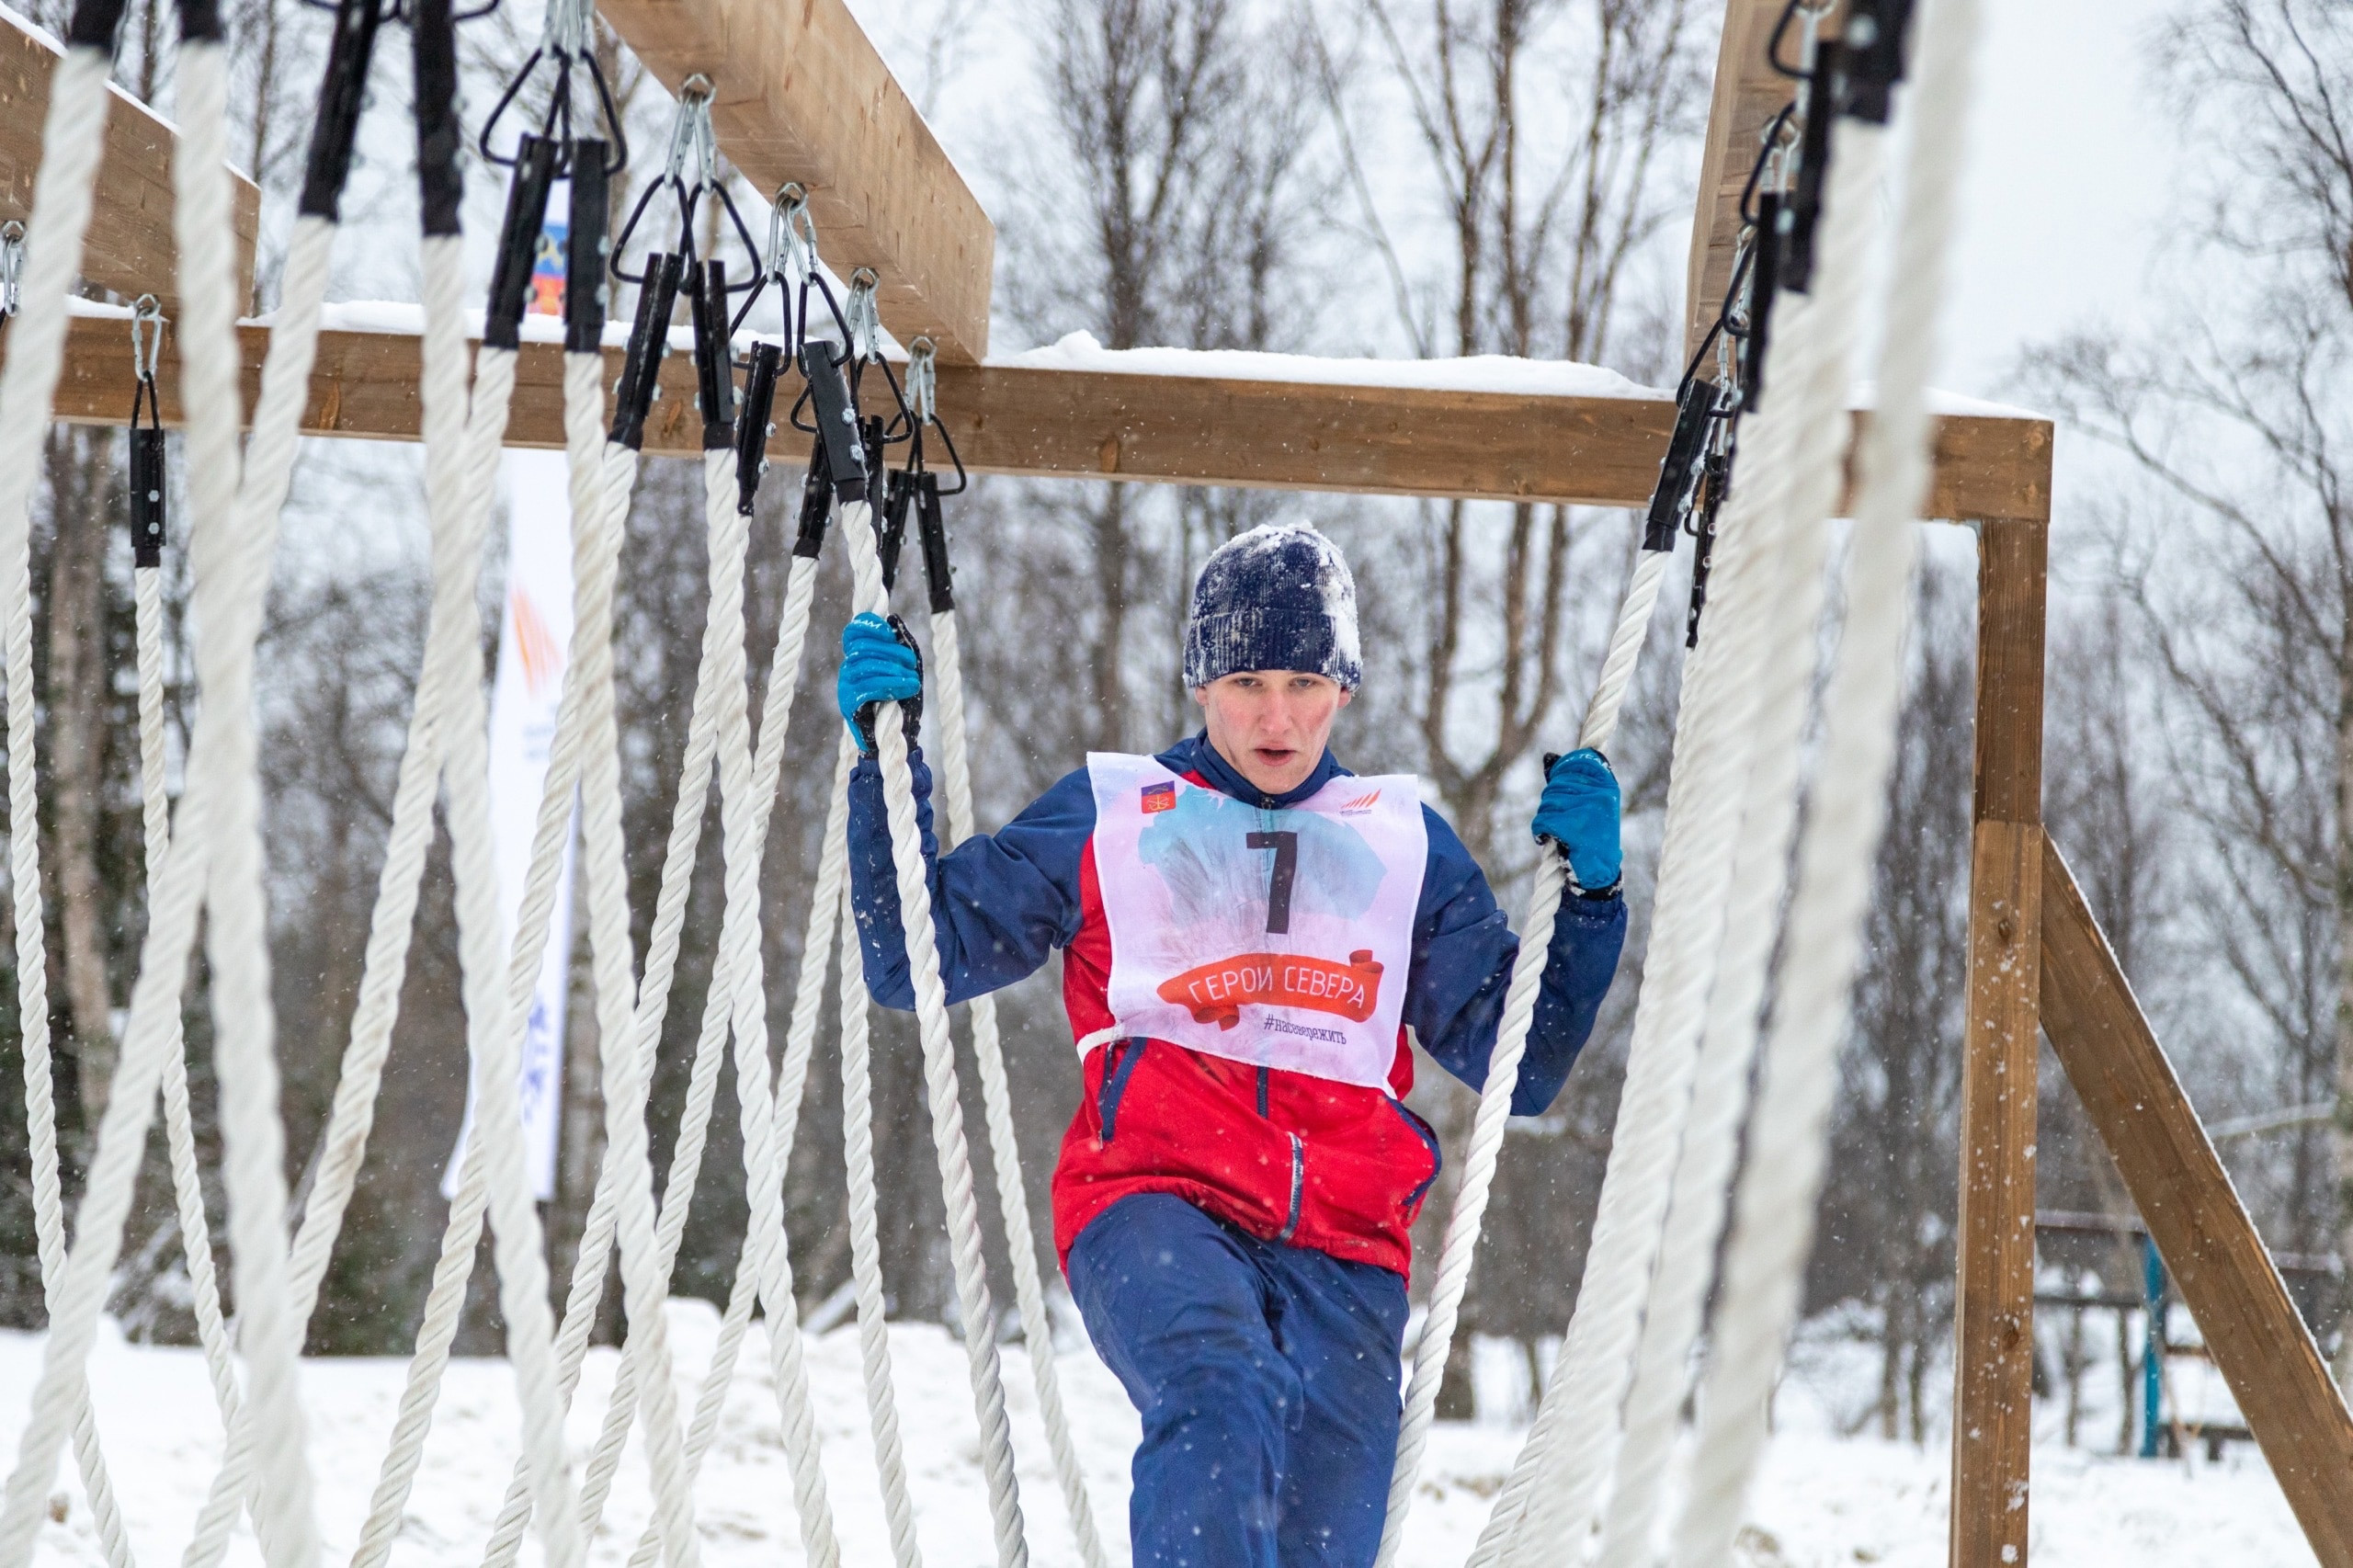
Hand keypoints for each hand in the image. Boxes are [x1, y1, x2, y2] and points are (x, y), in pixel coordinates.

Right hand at [839, 611, 922, 753]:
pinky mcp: (848, 704)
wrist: (899, 736)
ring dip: (895, 670)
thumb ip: (903, 642)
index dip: (870, 627)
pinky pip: (867, 687)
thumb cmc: (904, 700)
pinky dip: (891, 685)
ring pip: (865, 665)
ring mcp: (846, 686)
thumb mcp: (909, 667)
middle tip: (911, 664)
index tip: (889, 634)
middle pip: (862, 647)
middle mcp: (848, 669)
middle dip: (891, 652)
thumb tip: (893, 619)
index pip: (853, 631)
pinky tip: (907, 688)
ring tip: (913, 681)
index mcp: (859, 657)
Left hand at [1532, 748, 1620, 894]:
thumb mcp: (1590, 805)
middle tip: (1556, 817)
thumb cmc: (1593, 837)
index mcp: (1607, 787)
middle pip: (1558, 783)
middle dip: (1550, 801)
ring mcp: (1588, 810)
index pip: (1579, 762)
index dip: (1562, 769)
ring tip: (1555, 830)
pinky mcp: (1574, 827)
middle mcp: (1600, 795)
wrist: (1600, 872)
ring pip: (1548, 802)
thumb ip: (1573, 781)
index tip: (1556, 779)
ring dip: (1545, 817)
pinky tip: (1545, 838)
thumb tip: (1549, 757)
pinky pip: (1543, 820)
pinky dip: (1539, 831)